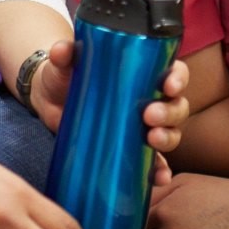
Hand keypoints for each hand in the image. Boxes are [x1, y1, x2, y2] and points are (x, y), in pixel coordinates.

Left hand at [32, 41, 190, 158]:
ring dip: (168, 137)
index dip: (178, 78)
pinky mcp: (132, 148)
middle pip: (176, 105)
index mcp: (143, 73)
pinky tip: (158, 178)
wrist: (51, 101)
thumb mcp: (65, 63)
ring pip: (171, 132)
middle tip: (150, 115)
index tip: (168, 84)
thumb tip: (61, 50)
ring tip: (152, 139)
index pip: (173, 72)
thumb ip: (65, 54)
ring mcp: (143, 126)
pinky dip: (159, 170)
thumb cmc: (67, 75)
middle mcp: (150, 99)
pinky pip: (154, 162)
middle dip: (170, 111)